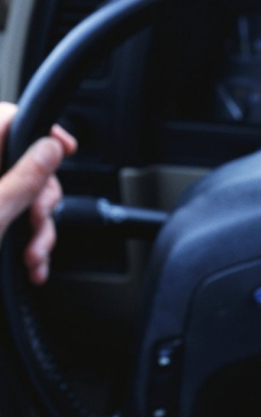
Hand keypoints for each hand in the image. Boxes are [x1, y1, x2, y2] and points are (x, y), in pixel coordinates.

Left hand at [0, 103, 76, 284]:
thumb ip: (25, 177)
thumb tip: (51, 146)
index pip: (7, 121)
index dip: (40, 132)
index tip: (66, 148)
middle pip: (26, 166)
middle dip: (42, 200)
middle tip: (40, 220)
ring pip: (27, 198)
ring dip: (39, 231)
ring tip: (33, 256)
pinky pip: (19, 221)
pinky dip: (29, 243)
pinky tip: (31, 264)